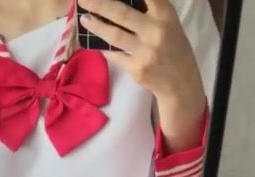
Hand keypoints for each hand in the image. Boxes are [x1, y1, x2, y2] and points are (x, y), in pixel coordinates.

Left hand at [79, 0, 205, 147]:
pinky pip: (115, 55)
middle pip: (122, 14)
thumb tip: (119, 2)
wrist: (180, 81)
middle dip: (100, 5)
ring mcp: (146, 52)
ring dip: (96, 26)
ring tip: (84, 19)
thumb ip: (150, 9)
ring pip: (115, 36)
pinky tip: (95, 42)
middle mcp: (156, 31)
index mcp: (165, 14)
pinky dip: (104, 48)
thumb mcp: (168, 22)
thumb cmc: (172, 46)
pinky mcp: (137, 69)